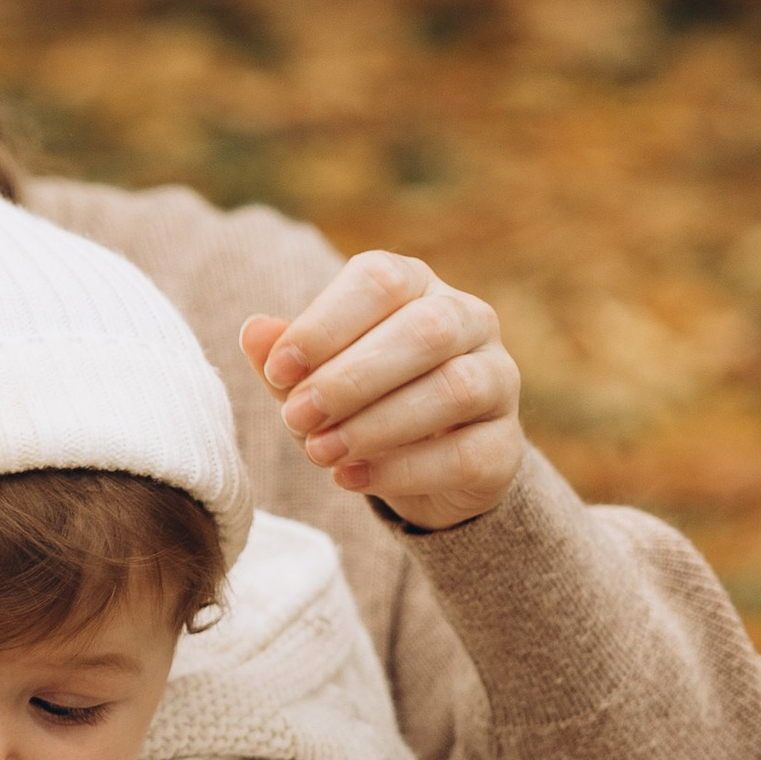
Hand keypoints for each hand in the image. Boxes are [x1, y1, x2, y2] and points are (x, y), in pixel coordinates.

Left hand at [242, 251, 523, 530]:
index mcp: (416, 285)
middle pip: (426, 330)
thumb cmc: (356, 401)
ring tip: (320, 453)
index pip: (380, 281)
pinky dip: (402, 469)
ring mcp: (498, 380)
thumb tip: (254, 331)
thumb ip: (284, 354)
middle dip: (351, 377)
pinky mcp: (506, 445)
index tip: (278, 370)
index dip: (326, 324)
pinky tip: (352, 478)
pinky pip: (466, 453)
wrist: (421, 466)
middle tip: (296, 417)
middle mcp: (469, 320)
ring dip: (377, 425)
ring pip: (455, 389)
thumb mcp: (311, 376)